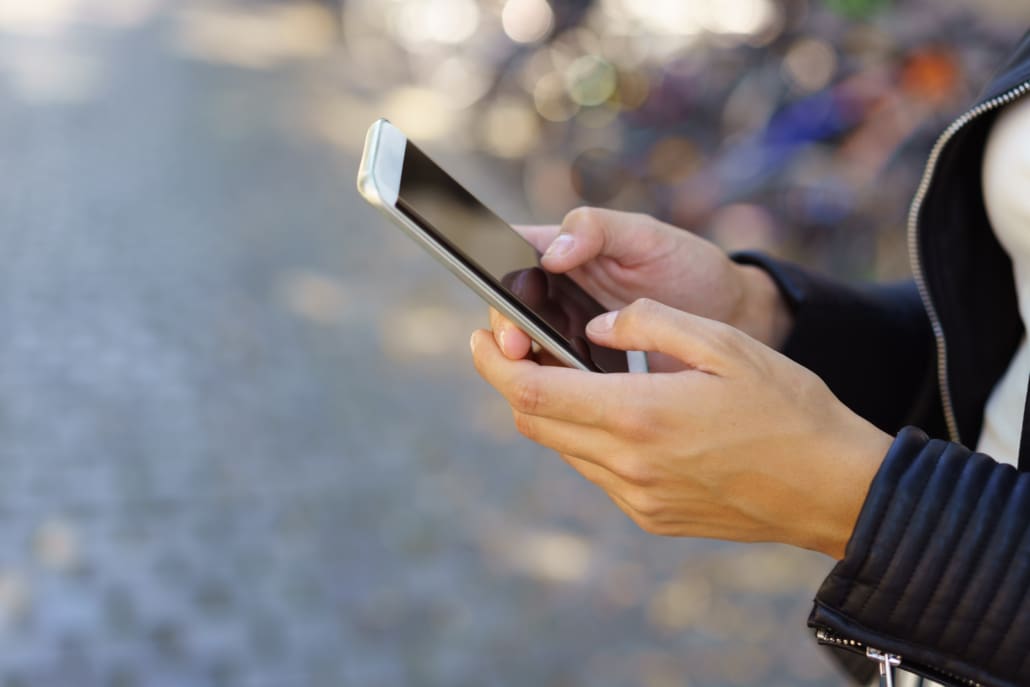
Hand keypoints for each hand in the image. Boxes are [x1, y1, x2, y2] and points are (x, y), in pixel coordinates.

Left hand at [471, 298, 891, 558]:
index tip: (481, 336)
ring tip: (572, 374)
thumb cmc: (788, 407)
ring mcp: (638, 497)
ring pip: (564, 448)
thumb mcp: (723, 344)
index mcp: (639, 414)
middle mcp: (628, 464)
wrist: (834, 488)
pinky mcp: (652, 516)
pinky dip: (588, 439)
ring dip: (555, 410)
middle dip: (515, 381)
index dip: (494, 363)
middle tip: (519, 346)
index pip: (532, 392)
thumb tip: (595, 327)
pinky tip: (617, 414)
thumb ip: (649, 324)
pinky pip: (596, 472)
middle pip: (535, 422)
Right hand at [492, 207, 792, 369]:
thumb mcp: (646, 236)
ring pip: (524, 352)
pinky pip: (555, 381)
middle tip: (520, 347)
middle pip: (506, 312)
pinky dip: (555, 389)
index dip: (496, 284)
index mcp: (560, 251)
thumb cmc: (687, 266)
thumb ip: (599, 229)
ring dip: (525, 364)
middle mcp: (555, 294)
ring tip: (540, 375)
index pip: (507, 261)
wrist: (732, 318)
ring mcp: (567, 334)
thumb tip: (552, 252)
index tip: (511, 309)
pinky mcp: (585, 371)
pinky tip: (565, 396)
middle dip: (506, 331)